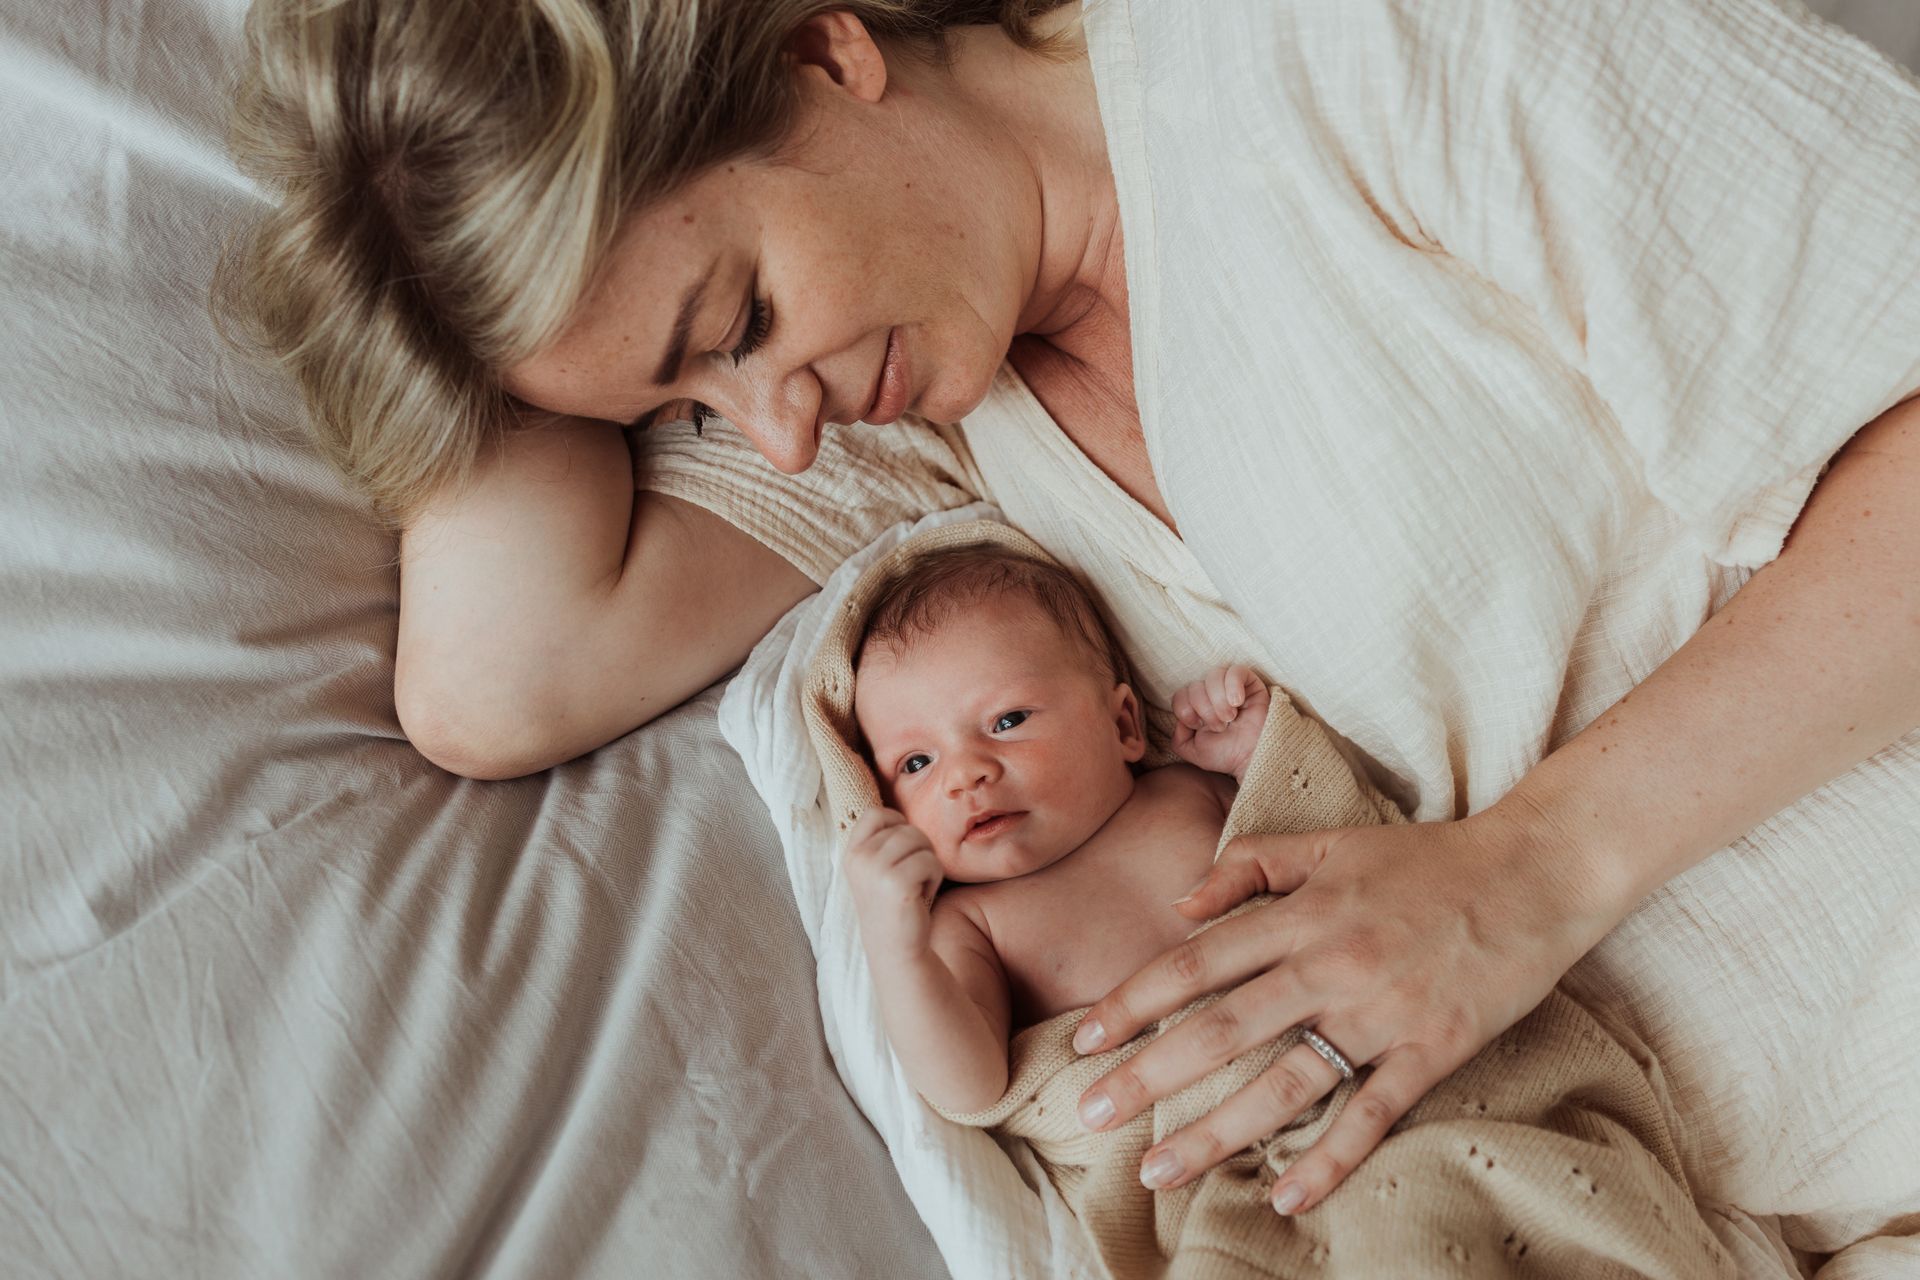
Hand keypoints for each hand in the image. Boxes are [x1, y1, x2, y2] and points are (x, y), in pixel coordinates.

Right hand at [843, 806, 944, 958]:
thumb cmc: (893, 907)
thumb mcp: (874, 871)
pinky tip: (921, 897)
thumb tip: (898, 811)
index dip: (898, 825)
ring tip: (916, 886)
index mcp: (852, 853)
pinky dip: (934, 878)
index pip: (876, 813)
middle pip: (906, 828)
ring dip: (928, 863)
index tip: (902, 853)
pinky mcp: (897, 883)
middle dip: (920, 850)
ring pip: (920, 841)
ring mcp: (876, 870)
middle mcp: (859, 858)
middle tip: (912, 878)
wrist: (895, 951)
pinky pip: (931, 861)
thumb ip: (880, 843)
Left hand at [1069, 804, 1616, 1214]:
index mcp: (1301, 914)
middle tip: (1091, 1115)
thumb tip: (1181, 902)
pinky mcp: (1433, 1048)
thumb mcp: (1329, 842)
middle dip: (1149, 1077)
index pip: (1196, 962)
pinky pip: (1373, 1114)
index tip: (1085, 1038)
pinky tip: (1286, 1199)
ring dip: (1216, 1131)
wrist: (1534, 871)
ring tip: (1158, 1168)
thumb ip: (1250, 863)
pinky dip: (1330, 1159)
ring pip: (1284, 1083)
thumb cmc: (1425, 858)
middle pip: (1222, 1029)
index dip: (1135, 1001)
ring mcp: (1381, 1012)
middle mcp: (1330, 965)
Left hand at [1170, 664, 1269, 777]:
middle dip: (1205, 710)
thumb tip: (1179, 720)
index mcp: (1197, 708)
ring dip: (1219, 701)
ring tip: (1230, 718)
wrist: (1253, 758)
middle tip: (1220, 727)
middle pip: (1195, 686)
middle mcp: (1212, 695)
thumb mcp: (1194, 753)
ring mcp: (1230, 687)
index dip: (1185, 710)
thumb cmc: (1228, 755)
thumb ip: (1178, 740)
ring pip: (1214, 676)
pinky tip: (1238, 703)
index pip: (1180, 695)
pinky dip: (1233, 685)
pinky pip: (1236, 671)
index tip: (1198, 726)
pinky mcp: (1250, 683)